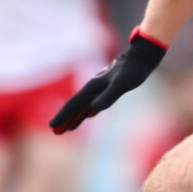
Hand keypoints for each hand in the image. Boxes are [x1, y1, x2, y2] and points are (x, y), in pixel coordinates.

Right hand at [50, 28, 165, 132]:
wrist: (140, 59)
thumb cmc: (131, 71)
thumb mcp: (120, 85)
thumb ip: (107, 96)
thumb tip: (92, 109)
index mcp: (92, 88)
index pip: (73, 105)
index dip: (63, 116)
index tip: (52, 126)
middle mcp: (93, 88)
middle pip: (75, 106)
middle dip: (65, 119)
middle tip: (55, 132)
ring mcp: (99, 89)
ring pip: (83, 106)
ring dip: (74, 117)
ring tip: (67, 128)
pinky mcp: (107, 90)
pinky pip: (92, 104)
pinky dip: (86, 112)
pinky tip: (86, 116)